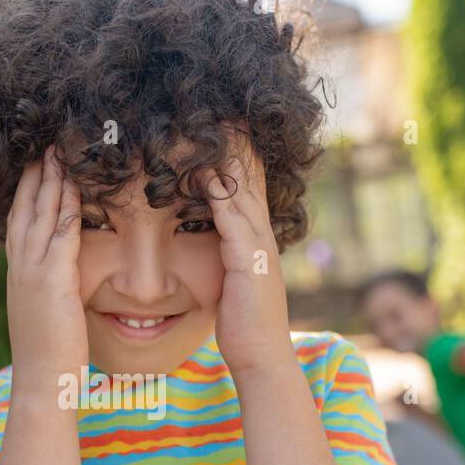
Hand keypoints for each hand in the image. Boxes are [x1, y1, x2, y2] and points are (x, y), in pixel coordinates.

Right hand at [5, 145, 86, 391]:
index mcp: (18, 275)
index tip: (35, 165)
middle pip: (24, 209)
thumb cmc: (50, 356)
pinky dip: (66, 207)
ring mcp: (33, 274)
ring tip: (57, 151)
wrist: (41, 382)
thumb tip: (61, 280)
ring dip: (49, 180)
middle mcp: (20, 268)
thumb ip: (49, 290)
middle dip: (33, 175)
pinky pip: (61, 235)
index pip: (20, 222)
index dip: (26, 191)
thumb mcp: (45, 314)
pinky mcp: (53, 282)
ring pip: (39, 215)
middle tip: (43, 144)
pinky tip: (75, 185)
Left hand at [205, 135, 294, 377]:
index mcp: (256, 240)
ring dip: (228, 155)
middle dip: (238, 142)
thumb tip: (216, 249)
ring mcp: (257, 246)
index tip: (223, 127)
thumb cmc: (243, 327)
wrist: (261, 356)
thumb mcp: (234, 285)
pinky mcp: (247, 260)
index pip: (247, 187)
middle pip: (250, 177)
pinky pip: (231, 216)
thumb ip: (228, 261)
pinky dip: (218, 190)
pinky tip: (203, 169)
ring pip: (242, 189)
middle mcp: (261, 236)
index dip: (237, 156)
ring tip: (215, 123)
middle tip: (223, 108)